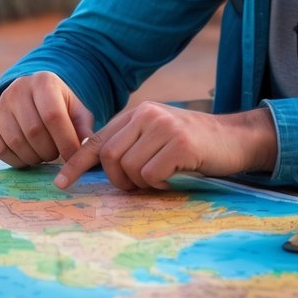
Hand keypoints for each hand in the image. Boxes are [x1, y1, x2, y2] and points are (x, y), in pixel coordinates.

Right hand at [0, 72, 94, 167]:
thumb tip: (86, 150)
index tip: (74, 158)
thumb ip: (83, 129)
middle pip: (34, 131)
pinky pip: (0, 150)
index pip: (53, 116)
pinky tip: (29, 155)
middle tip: (57, 154)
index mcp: (43, 81)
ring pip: (17, 142)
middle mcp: (18, 89)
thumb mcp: (76, 111)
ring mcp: (0, 106)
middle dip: (50, 151)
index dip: (65, 141)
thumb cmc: (60, 106)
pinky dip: (18, 160)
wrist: (34, 98)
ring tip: (45, 153)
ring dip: (35, 157)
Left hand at [53, 103, 277, 191]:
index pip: (98, 139)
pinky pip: (151, 175)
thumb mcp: (157, 136)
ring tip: (164, 176)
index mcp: (138, 113)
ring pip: (130, 168)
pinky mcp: (179, 143)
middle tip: (143, 183)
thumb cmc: (194, 145)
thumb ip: (131, 144)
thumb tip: (96, 165)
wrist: (235, 139)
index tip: (62, 183)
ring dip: (144, 183)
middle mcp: (147, 114)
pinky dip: (161, 184)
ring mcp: (163, 127)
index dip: (77, 162)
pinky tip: (175, 176)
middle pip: (110, 158)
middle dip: (121, 180)